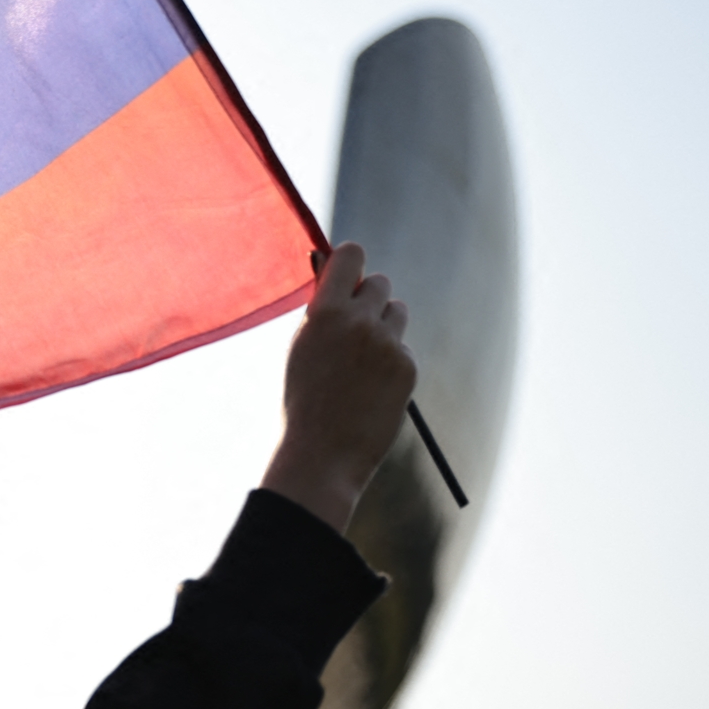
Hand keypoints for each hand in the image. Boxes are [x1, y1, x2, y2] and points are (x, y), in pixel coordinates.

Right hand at [260, 243, 416, 532]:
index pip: (352, 254)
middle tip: (353, 325)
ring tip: (363, 357)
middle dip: (368, 298)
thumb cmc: (303, 399)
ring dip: (384, 324)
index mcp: (324, 311)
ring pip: (397, 311)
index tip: (345, 278)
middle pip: (380, 282)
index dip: (349, 263)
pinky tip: (371, 386)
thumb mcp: (302, 346)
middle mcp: (359, 321)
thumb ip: (321, 309)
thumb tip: (333, 273)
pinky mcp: (407, 368)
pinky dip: (391, 360)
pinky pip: (403, 347)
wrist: (321, 454)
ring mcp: (387, 344)